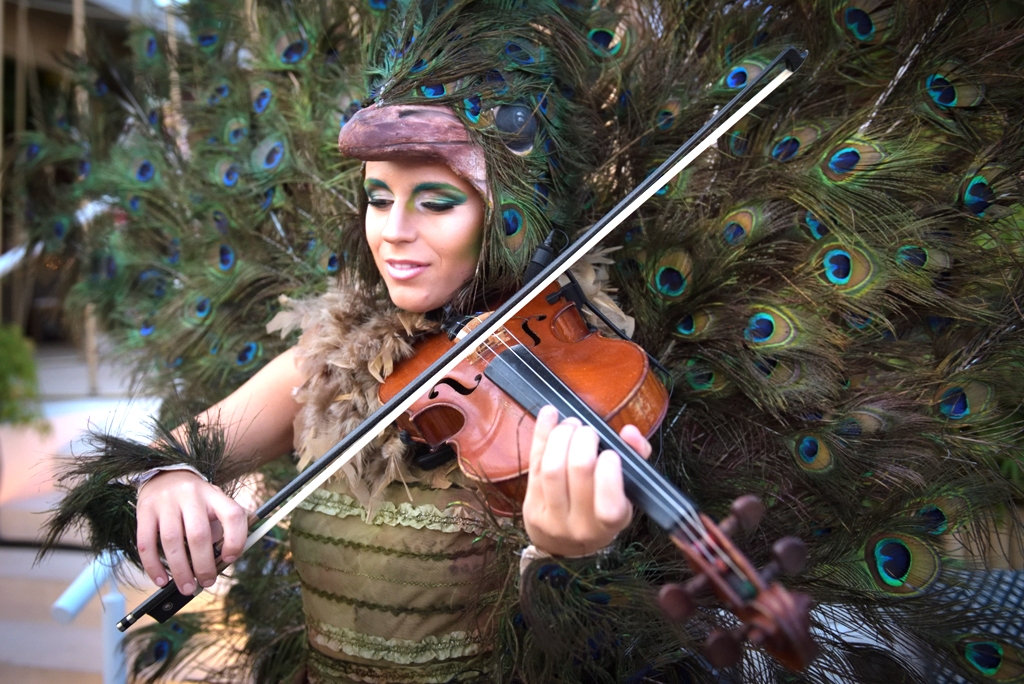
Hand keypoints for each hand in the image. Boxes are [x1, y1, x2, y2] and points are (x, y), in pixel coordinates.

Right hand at [136, 470, 247, 594]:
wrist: (164, 475)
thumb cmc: (195, 501)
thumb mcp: (214, 505)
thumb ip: (220, 530)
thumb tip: (220, 563)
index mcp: (214, 495)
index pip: (232, 515)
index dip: (235, 540)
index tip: (230, 559)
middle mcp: (191, 496)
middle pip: (198, 533)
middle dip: (203, 565)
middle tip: (206, 582)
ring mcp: (166, 502)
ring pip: (172, 540)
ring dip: (180, 570)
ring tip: (186, 587)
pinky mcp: (145, 511)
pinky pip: (146, 543)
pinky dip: (153, 566)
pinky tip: (161, 580)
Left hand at [522, 405, 651, 556]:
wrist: (565, 543)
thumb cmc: (601, 509)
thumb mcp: (626, 494)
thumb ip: (635, 460)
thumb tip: (630, 432)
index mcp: (611, 524)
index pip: (609, 504)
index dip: (609, 472)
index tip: (610, 452)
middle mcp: (580, 524)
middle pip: (578, 472)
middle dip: (584, 440)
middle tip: (589, 431)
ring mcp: (551, 517)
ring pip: (552, 468)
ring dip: (561, 436)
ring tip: (571, 424)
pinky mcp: (530, 505)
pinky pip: (533, 463)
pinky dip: (542, 434)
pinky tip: (549, 414)